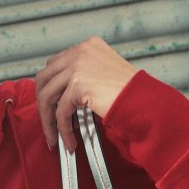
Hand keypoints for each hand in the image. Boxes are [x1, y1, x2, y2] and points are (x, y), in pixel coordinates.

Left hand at [34, 37, 138, 151]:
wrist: (145, 100)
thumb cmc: (132, 93)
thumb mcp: (105, 75)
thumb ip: (84, 77)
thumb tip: (62, 96)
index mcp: (87, 46)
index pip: (54, 64)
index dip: (49, 88)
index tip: (50, 108)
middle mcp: (80, 52)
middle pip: (45, 78)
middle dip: (43, 105)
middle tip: (47, 125)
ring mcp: (78, 66)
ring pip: (48, 96)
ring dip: (48, 121)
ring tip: (55, 139)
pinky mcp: (78, 85)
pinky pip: (61, 112)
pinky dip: (62, 130)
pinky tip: (69, 142)